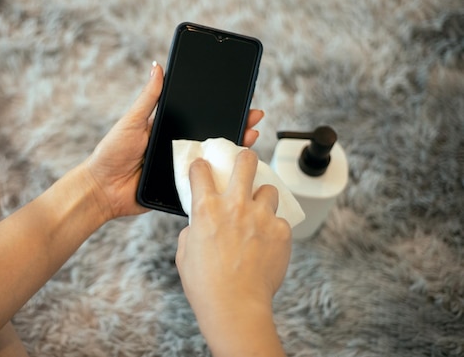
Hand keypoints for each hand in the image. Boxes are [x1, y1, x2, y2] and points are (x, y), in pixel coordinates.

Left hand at [84, 62, 265, 219]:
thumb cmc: (112, 153)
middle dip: (236, 126)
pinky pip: (203, 182)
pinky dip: (219, 177)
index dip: (221, 108)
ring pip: (213, 158)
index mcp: (169, 129)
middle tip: (254, 117)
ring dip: (232, 150)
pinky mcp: (181, 187)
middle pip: (213, 136)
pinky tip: (234, 168)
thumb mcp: (131, 120)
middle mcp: (178, 147)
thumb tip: (157, 66)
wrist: (103, 189)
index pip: (200, 116)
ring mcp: (182, 167)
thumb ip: (148, 97)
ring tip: (250, 138)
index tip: (240, 99)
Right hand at [175, 150, 290, 355]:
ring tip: (258, 213)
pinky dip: (273, 228)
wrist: (236, 307)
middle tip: (245, 162)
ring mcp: (261, 217)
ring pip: (268, 190)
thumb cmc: (206, 285)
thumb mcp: (185, 253)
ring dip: (262, 198)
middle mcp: (235, 206)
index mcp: (206, 209)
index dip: (200, 166)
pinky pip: (279, 221)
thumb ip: (193, 230)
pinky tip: (266, 244)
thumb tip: (200, 223)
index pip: (201, 171)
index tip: (203, 167)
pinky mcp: (281, 231)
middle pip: (245, 163)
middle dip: (245, 158)